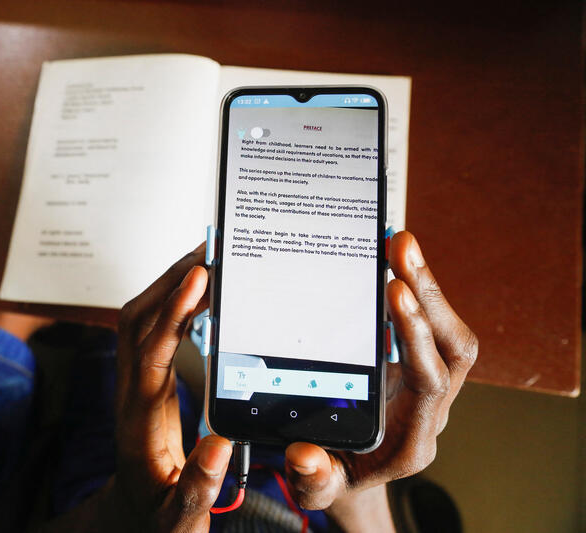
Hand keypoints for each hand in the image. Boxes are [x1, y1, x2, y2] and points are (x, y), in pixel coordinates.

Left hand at [111, 244, 231, 532]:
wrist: (132, 517)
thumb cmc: (157, 516)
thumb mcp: (179, 515)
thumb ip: (199, 484)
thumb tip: (220, 444)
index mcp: (141, 418)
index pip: (153, 351)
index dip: (175, 311)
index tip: (199, 277)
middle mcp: (131, 391)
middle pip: (139, 318)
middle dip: (171, 278)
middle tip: (210, 248)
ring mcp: (134, 382)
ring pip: (141, 317)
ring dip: (170, 284)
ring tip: (208, 258)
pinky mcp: (145, 379)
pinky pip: (153, 328)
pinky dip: (174, 302)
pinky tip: (200, 293)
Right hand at [283, 231, 478, 524]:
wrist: (349, 474)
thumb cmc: (336, 478)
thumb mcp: (318, 487)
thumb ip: (313, 478)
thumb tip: (302, 454)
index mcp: (411, 438)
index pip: (430, 380)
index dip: (416, 335)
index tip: (394, 292)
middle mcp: (429, 408)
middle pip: (452, 346)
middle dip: (429, 294)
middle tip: (402, 250)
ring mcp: (427, 384)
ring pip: (446, 330)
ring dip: (426, 285)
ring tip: (401, 244)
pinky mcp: (416, 365)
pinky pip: (430, 325)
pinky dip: (416, 290)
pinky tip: (395, 261)